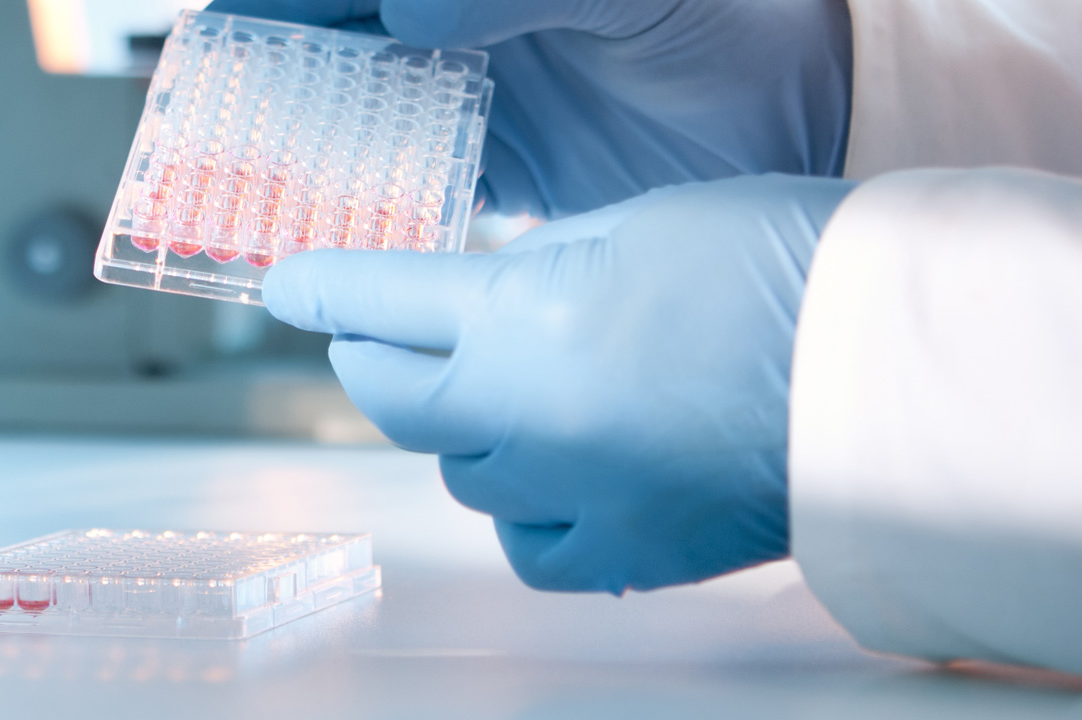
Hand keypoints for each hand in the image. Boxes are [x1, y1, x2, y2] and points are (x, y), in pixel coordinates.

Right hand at [205, 0, 852, 217]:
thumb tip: (398, 18)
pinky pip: (420, 193)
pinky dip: (378, 219)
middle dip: (265, 95)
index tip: (206, 51)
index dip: (268, 19)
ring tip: (249, 206)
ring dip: (306, 164)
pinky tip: (344, 249)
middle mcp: (459, 33)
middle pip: (330, 56)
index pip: (340, 0)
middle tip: (204, 146)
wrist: (813, 96)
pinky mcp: (513, 168)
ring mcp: (482, 100)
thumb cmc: (735, 11)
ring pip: (362, 127)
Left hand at [263, 174, 856, 592]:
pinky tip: (554, 478)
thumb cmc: (782, 265)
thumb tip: (486, 295)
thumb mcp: (637, 225)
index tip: (289, 289)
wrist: (891, 365)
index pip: (380, 302)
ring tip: (516, 398)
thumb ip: (539, 267)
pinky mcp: (626, 555)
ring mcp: (573, 496)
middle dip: (374, 361)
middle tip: (381, 341)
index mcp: (526, 314)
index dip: (322, 291)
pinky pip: (530, 548)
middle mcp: (527, 416)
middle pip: (394, 400)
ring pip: (462, 477)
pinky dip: (523, 510)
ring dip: (465, 433)